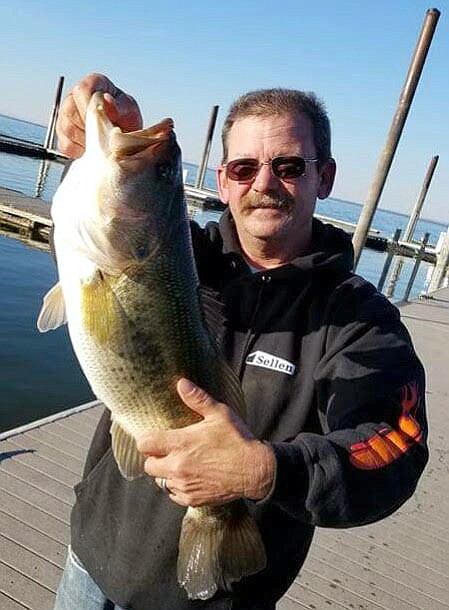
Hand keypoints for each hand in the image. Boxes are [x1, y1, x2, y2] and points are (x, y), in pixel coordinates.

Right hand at [56, 72, 142, 157]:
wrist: (125, 138)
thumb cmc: (126, 119)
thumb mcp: (129, 110)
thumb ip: (119, 105)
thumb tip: (107, 100)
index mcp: (93, 85)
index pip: (81, 90)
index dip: (88, 106)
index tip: (100, 120)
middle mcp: (75, 98)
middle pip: (70, 111)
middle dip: (89, 127)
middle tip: (105, 137)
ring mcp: (66, 116)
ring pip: (66, 128)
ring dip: (86, 140)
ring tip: (102, 144)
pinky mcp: (63, 136)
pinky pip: (66, 145)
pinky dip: (80, 151)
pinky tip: (93, 150)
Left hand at [136, 378, 274, 506]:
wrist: (255, 471)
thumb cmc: (238, 440)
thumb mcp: (219, 414)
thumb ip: (198, 399)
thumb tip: (181, 383)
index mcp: (181, 443)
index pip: (145, 444)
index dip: (147, 440)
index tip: (156, 438)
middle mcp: (178, 466)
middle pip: (148, 466)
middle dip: (155, 458)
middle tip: (169, 451)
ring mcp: (184, 485)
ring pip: (160, 481)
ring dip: (166, 473)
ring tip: (181, 464)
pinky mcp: (192, 499)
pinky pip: (173, 494)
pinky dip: (177, 487)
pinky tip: (190, 477)